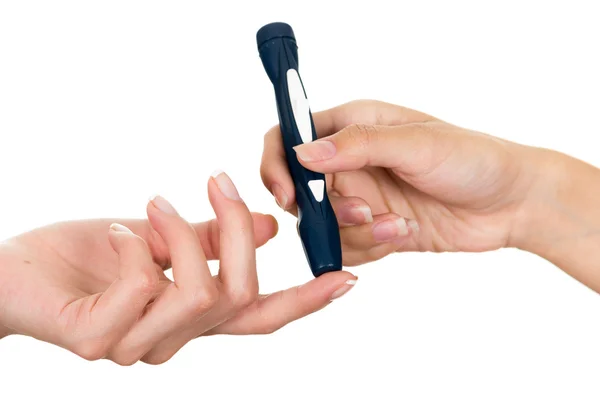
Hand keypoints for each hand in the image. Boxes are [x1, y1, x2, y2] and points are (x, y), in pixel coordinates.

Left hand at [0, 171, 356, 364]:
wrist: (11, 275)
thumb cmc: (85, 257)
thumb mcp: (162, 237)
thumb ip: (213, 238)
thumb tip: (269, 226)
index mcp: (191, 318)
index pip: (261, 317)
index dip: (306, 301)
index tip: (344, 278)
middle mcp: (172, 341)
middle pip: (237, 294)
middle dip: (233, 228)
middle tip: (215, 180)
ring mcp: (136, 347)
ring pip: (197, 295)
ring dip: (180, 235)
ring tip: (154, 205)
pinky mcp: (98, 340)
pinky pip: (141, 288)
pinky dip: (136, 246)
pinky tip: (118, 233)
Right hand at [261, 100, 536, 265]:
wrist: (512, 203)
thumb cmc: (473, 158)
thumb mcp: (417, 143)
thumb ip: (357, 144)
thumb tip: (303, 151)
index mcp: (353, 125)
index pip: (290, 137)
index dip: (277, 164)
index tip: (288, 193)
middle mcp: (350, 160)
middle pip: (301, 190)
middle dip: (326, 210)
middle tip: (364, 211)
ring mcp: (360, 196)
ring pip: (323, 225)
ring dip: (355, 232)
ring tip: (397, 223)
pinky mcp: (373, 227)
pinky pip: (347, 246)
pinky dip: (371, 246)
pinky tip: (403, 232)